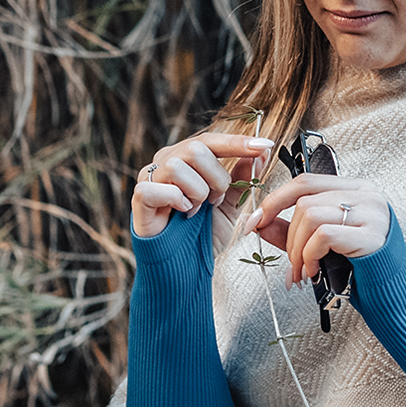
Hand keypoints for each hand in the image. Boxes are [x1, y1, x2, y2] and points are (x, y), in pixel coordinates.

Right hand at [131, 131, 276, 239]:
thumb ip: (241, 180)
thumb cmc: (201, 234)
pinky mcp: (140, 197)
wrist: (184, 266)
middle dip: (216, 178)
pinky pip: (159, 188)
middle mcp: (167, 162)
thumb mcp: (229, 206)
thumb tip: (262, 154)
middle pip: (196, 149)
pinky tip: (180, 212)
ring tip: (196, 210)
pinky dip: (175, 201)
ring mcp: (151, 178)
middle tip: (215, 201)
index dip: (238, 142)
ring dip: (196, 192)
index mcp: (188, 160)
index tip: (264, 146)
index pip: (212, 140)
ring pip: (177, 166)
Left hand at [244, 173, 391, 285]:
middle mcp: (366, 195)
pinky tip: (314, 271)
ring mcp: (372, 213)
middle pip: (304, 201)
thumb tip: (260, 224)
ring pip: (311, 216)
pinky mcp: (372, 235)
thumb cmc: (362, 266)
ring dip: (297, 250)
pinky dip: (310, 255)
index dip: (274, 200)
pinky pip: (324, 236)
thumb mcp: (323, 244)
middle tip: (290, 264)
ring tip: (301, 271)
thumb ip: (293, 231)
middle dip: (288, 237)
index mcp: (355, 189)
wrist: (395, 291)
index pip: (305, 181)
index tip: (255, 221)